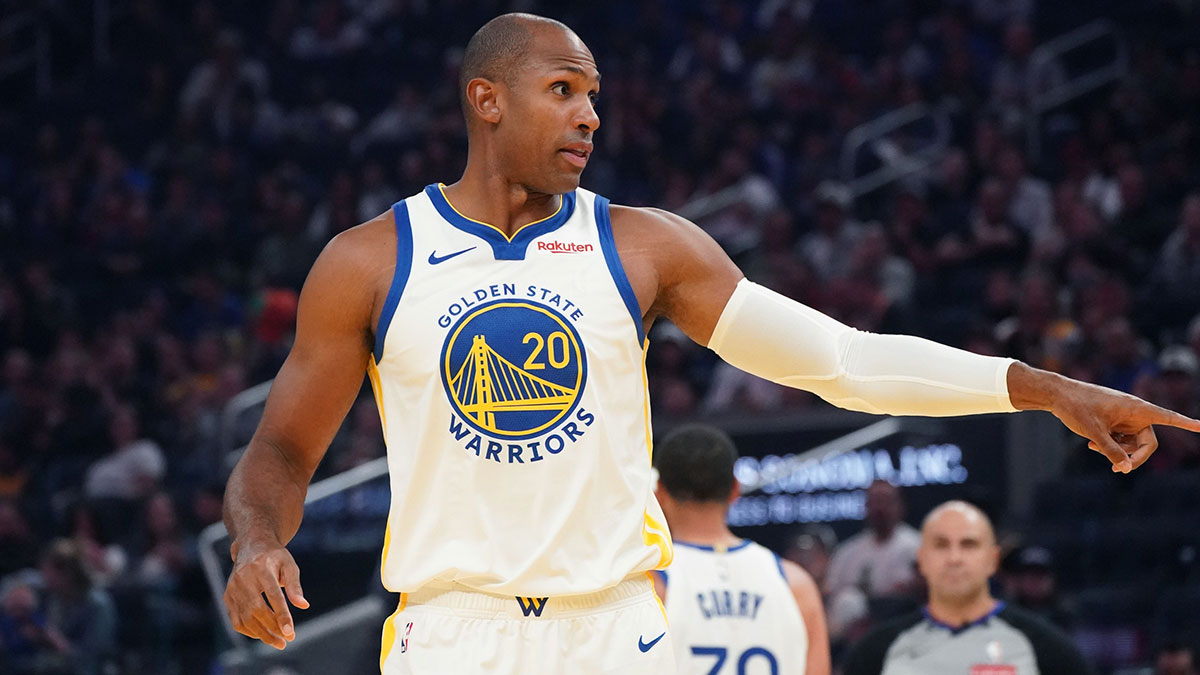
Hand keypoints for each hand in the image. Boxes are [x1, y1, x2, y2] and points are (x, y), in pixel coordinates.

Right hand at [223, 541, 308, 648]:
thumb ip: (294, 586)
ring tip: (278, 642)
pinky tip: (263, 635)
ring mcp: (233, 588)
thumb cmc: (275, 557)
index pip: (272, 595)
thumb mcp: (289, 565)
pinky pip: (236, 620)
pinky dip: (249, 631)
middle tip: (287, 640)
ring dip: (262, 634)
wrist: (252, 546)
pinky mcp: (228, 596)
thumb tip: (304, 605)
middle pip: (257, 610)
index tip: (290, 632)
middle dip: (273, 628)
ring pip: (245, 618)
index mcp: (261, 568)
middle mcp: (244, 578)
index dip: (281, 615)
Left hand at [1014, 365, 1199, 472]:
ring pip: (1133, 445)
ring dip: (1118, 452)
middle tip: (1118, 470)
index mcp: (1136, 408)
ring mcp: (1125, 419)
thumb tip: (1126, 469)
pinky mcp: (1116, 423)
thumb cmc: (1076, 407)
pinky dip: (1111, 447)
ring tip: (1094, 449)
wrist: (1058, 396)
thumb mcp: (1093, 432)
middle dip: (1134, 457)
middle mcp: (1135, 413)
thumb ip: (1111, 451)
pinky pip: (1121, 442)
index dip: (1186, 424)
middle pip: (1148, 443)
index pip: (1168, 417)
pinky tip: (1092, 447)